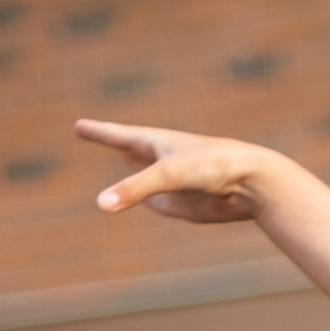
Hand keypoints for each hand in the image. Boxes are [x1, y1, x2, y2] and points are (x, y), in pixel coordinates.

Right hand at [75, 117, 271, 222]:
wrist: (251, 183)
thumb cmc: (211, 166)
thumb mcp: (167, 175)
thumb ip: (133, 189)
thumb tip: (101, 204)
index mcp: (156, 143)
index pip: (117, 135)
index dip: (98, 132)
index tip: (78, 126)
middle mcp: (162, 160)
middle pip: (129, 148)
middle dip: (113, 141)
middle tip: (95, 132)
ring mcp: (172, 182)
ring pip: (145, 175)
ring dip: (133, 168)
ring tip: (125, 153)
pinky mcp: (183, 204)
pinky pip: (159, 203)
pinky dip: (150, 200)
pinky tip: (152, 199)